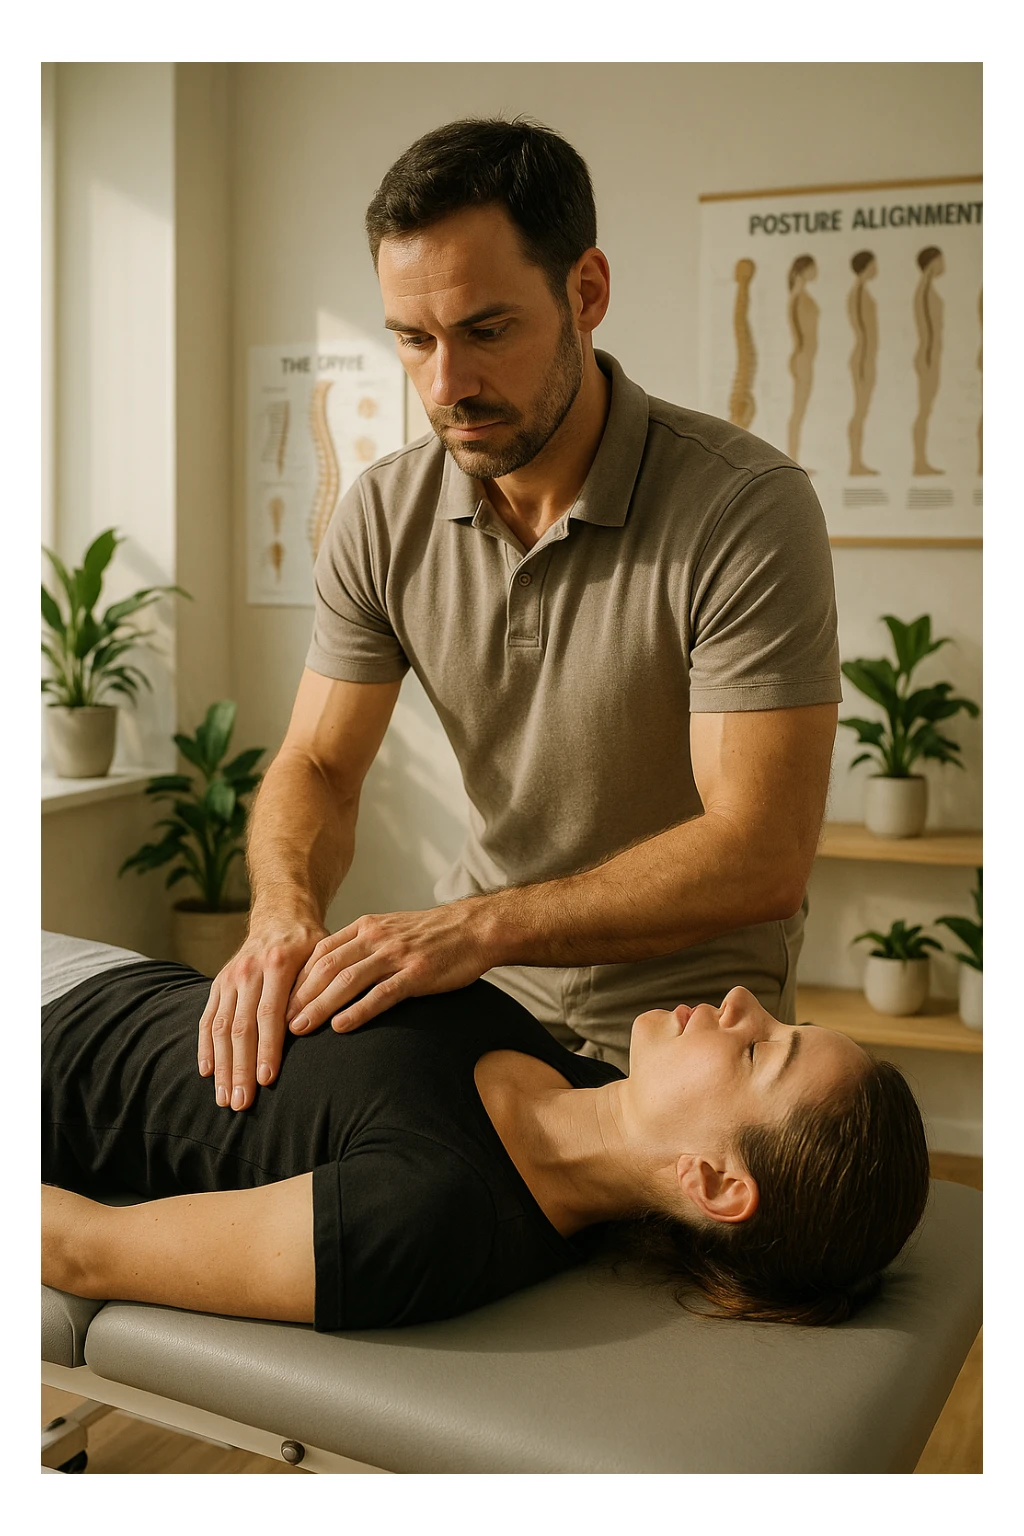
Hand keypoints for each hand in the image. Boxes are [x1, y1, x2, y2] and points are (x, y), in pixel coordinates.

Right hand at [197, 918, 328, 1109]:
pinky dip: (206, 1047)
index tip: (267, 1080)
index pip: (269, 1014)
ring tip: (224, 1099)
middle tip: (241, 1104)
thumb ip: (317, 986)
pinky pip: (208, 1019)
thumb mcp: (324, 955)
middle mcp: (248, 971)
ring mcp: (229, 978)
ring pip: (222, 1028)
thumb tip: (311, 1025)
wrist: (281, 917)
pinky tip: (206, 1072)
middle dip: (239, 1069)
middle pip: (241, 1028)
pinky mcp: (218, 985)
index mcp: (277, 964)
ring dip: (221, 1066)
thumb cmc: (310, 943)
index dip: (267, 1048)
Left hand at [285, 900, 491, 1035]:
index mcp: (367, 927)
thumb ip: (363, 946)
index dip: (296, 978)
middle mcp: (376, 938)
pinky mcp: (417, 973)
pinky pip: (381, 994)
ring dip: (319, 1006)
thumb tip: (332, 971)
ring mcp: (396, 955)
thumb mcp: (391, 929)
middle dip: (298, 996)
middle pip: (326, 967)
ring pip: (347, 981)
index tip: (278, 1001)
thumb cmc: (433, 935)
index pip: (320, 952)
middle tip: (278, 1022)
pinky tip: (341, 1028)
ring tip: (299, 1029)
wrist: (475, 928)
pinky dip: (358, 1011)